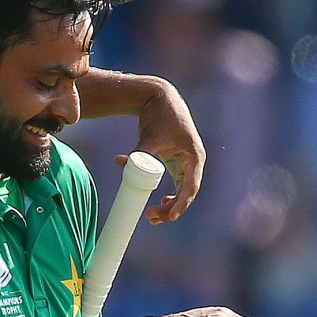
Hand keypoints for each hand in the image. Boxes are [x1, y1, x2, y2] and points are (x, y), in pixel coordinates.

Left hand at [130, 78, 205, 223]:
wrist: (159, 99)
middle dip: (170, 209)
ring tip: (151, 217)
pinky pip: (175, 184)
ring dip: (168, 205)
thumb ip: (138, 152)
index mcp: (194, 157)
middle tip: (150, 217)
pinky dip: (167, 195)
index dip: (181, 204)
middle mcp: (193, 162)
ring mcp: (186, 163)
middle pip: (185, 193)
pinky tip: (159, 204)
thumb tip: (122, 164)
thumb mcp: (150, 137)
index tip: (171, 217)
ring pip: (180, 191)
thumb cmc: (158, 116)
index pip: (190, 187)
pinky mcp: (176, 162)